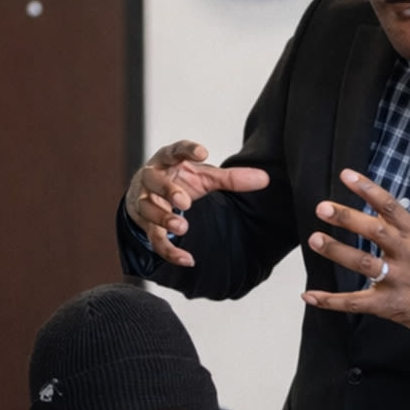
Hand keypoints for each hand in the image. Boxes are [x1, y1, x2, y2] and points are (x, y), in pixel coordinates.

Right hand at [124, 140, 270, 266]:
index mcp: (167, 161)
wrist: (149, 196)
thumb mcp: (204, 177)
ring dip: (163, 219)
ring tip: (182, 227)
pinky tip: (187, 259)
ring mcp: (145, 201)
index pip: (174, 151)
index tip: (203, 153)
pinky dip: (169, 251)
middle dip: (168, 190)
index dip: (187, 150)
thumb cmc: (179, 181)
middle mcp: (152, 178)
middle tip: (185, 202)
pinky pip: (154, 238)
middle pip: (154, 180)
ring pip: (148, 209)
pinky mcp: (145, 224)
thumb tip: (264, 179)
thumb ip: (231, 178)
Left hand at [301, 169, 409, 347]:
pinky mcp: (390, 305)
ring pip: (362, 262)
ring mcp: (398, 280)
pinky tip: (311, 295)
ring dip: (337, 250)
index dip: (368, 190)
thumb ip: (409, 234)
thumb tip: (384, 217)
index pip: (391, 207)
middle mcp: (408, 255)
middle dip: (346, 218)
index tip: (347, 175)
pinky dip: (330, 300)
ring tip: (315, 240)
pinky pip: (355, 302)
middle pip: (373, 231)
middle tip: (323, 208)